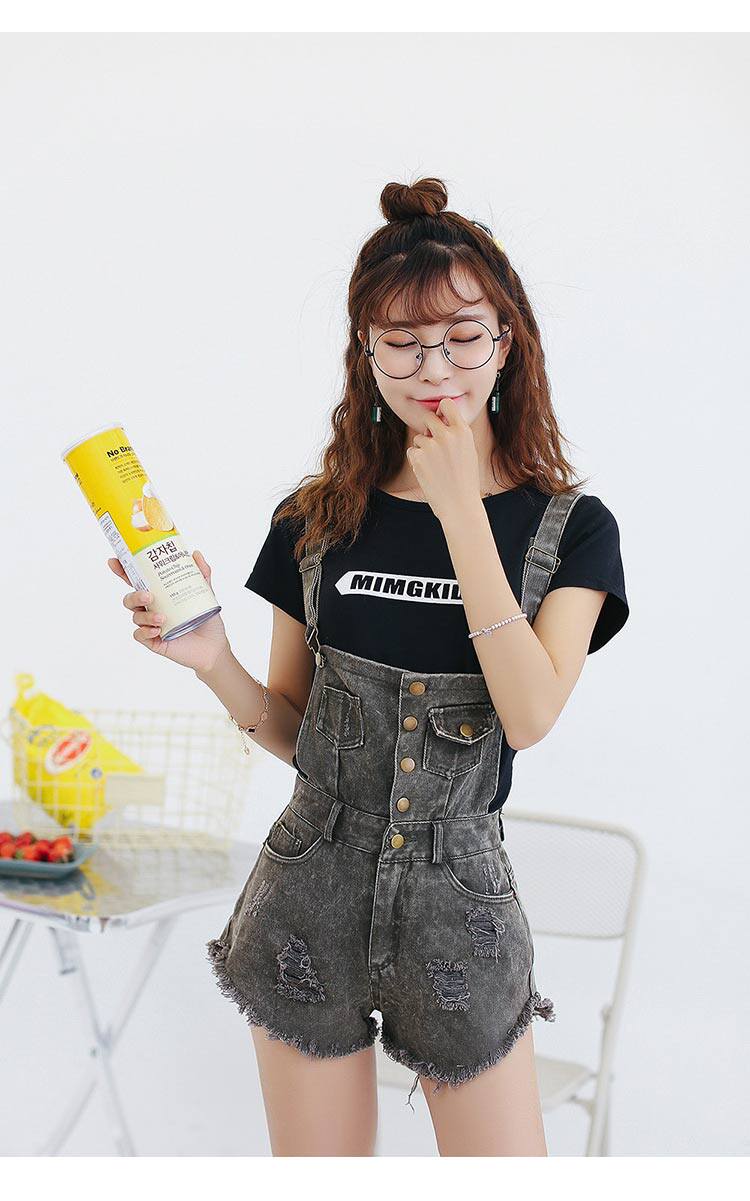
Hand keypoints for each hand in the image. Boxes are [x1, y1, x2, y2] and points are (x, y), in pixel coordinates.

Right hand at [107, 550, 231, 674]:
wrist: (214, 646)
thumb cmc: (207, 620)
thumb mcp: (206, 593)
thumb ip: (201, 574)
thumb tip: (196, 554)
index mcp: (159, 595)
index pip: (137, 581)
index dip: (123, 571)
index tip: (114, 561)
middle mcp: (152, 608)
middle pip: (130, 599)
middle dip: (134, 595)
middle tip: (148, 595)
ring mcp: (151, 625)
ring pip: (135, 617)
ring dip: (145, 616)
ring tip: (161, 617)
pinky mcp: (154, 641)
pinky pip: (140, 635)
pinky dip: (146, 631)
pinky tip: (157, 630)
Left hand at [405, 397, 482, 522]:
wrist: (459, 504)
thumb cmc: (465, 480)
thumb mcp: (468, 451)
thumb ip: (456, 434)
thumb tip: (439, 418)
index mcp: (462, 431)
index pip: (447, 404)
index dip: (440, 410)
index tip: (439, 418)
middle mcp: (447, 435)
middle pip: (428, 418)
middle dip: (428, 430)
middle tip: (434, 447)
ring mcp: (431, 446)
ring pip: (419, 438)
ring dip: (423, 449)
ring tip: (436, 467)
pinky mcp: (418, 457)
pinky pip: (412, 452)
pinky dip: (417, 461)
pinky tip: (428, 473)